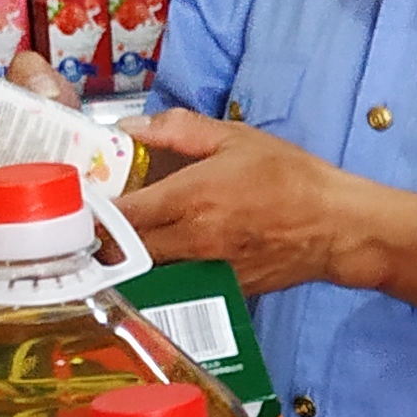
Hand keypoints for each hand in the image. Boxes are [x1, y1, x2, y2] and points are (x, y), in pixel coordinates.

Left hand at [118, 109, 400, 290]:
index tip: (79, 203)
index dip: (93, 213)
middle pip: (126, 252)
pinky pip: (179, 285)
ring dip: (130, 261)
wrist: (336, 228)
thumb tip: (132, 126)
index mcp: (191, 198)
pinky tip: (165, 259)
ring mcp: (205, 271)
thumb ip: (180, 130)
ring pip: (149, 273)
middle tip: (91, 225)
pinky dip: (164, 274)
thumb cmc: (290, 177)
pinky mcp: (222, 290)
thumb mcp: (236, 138)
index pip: (122, 215)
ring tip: (120, 244)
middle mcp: (192, 240)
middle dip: (105, 242)